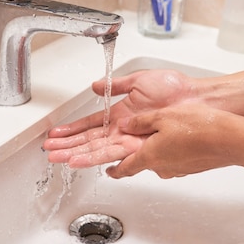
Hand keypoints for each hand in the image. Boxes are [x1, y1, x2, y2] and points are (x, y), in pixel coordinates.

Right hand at [42, 69, 194, 167]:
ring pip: (97, 149)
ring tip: (57, 158)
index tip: (56, 134)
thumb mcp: (138, 80)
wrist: (195, 98)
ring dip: (75, 154)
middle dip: (67, 146)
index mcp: (120, 114)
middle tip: (49, 151)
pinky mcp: (140, 145)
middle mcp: (123, 130)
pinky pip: (113, 153)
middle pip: (89, 140)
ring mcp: (130, 139)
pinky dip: (94, 158)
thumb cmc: (175, 88)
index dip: (72, 129)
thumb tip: (95, 86)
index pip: (90, 124)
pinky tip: (80, 162)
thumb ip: (116, 85)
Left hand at [106, 104, 241, 178]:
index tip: (108, 171)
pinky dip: (175, 150)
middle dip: (138, 152)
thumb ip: (140, 122)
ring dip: (159, 149)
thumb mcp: (161, 116)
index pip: (123, 169)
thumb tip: (125, 125)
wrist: (229, 138)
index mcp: (148, 156)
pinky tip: (182, 136)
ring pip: (161, 159)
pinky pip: (177, 159)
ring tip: (167, 133)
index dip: (113, 170)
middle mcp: (162, 167)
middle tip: (140, 140)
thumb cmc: (198, 127)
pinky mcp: (192, 168)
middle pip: (142, 161)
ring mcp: (178, 169)